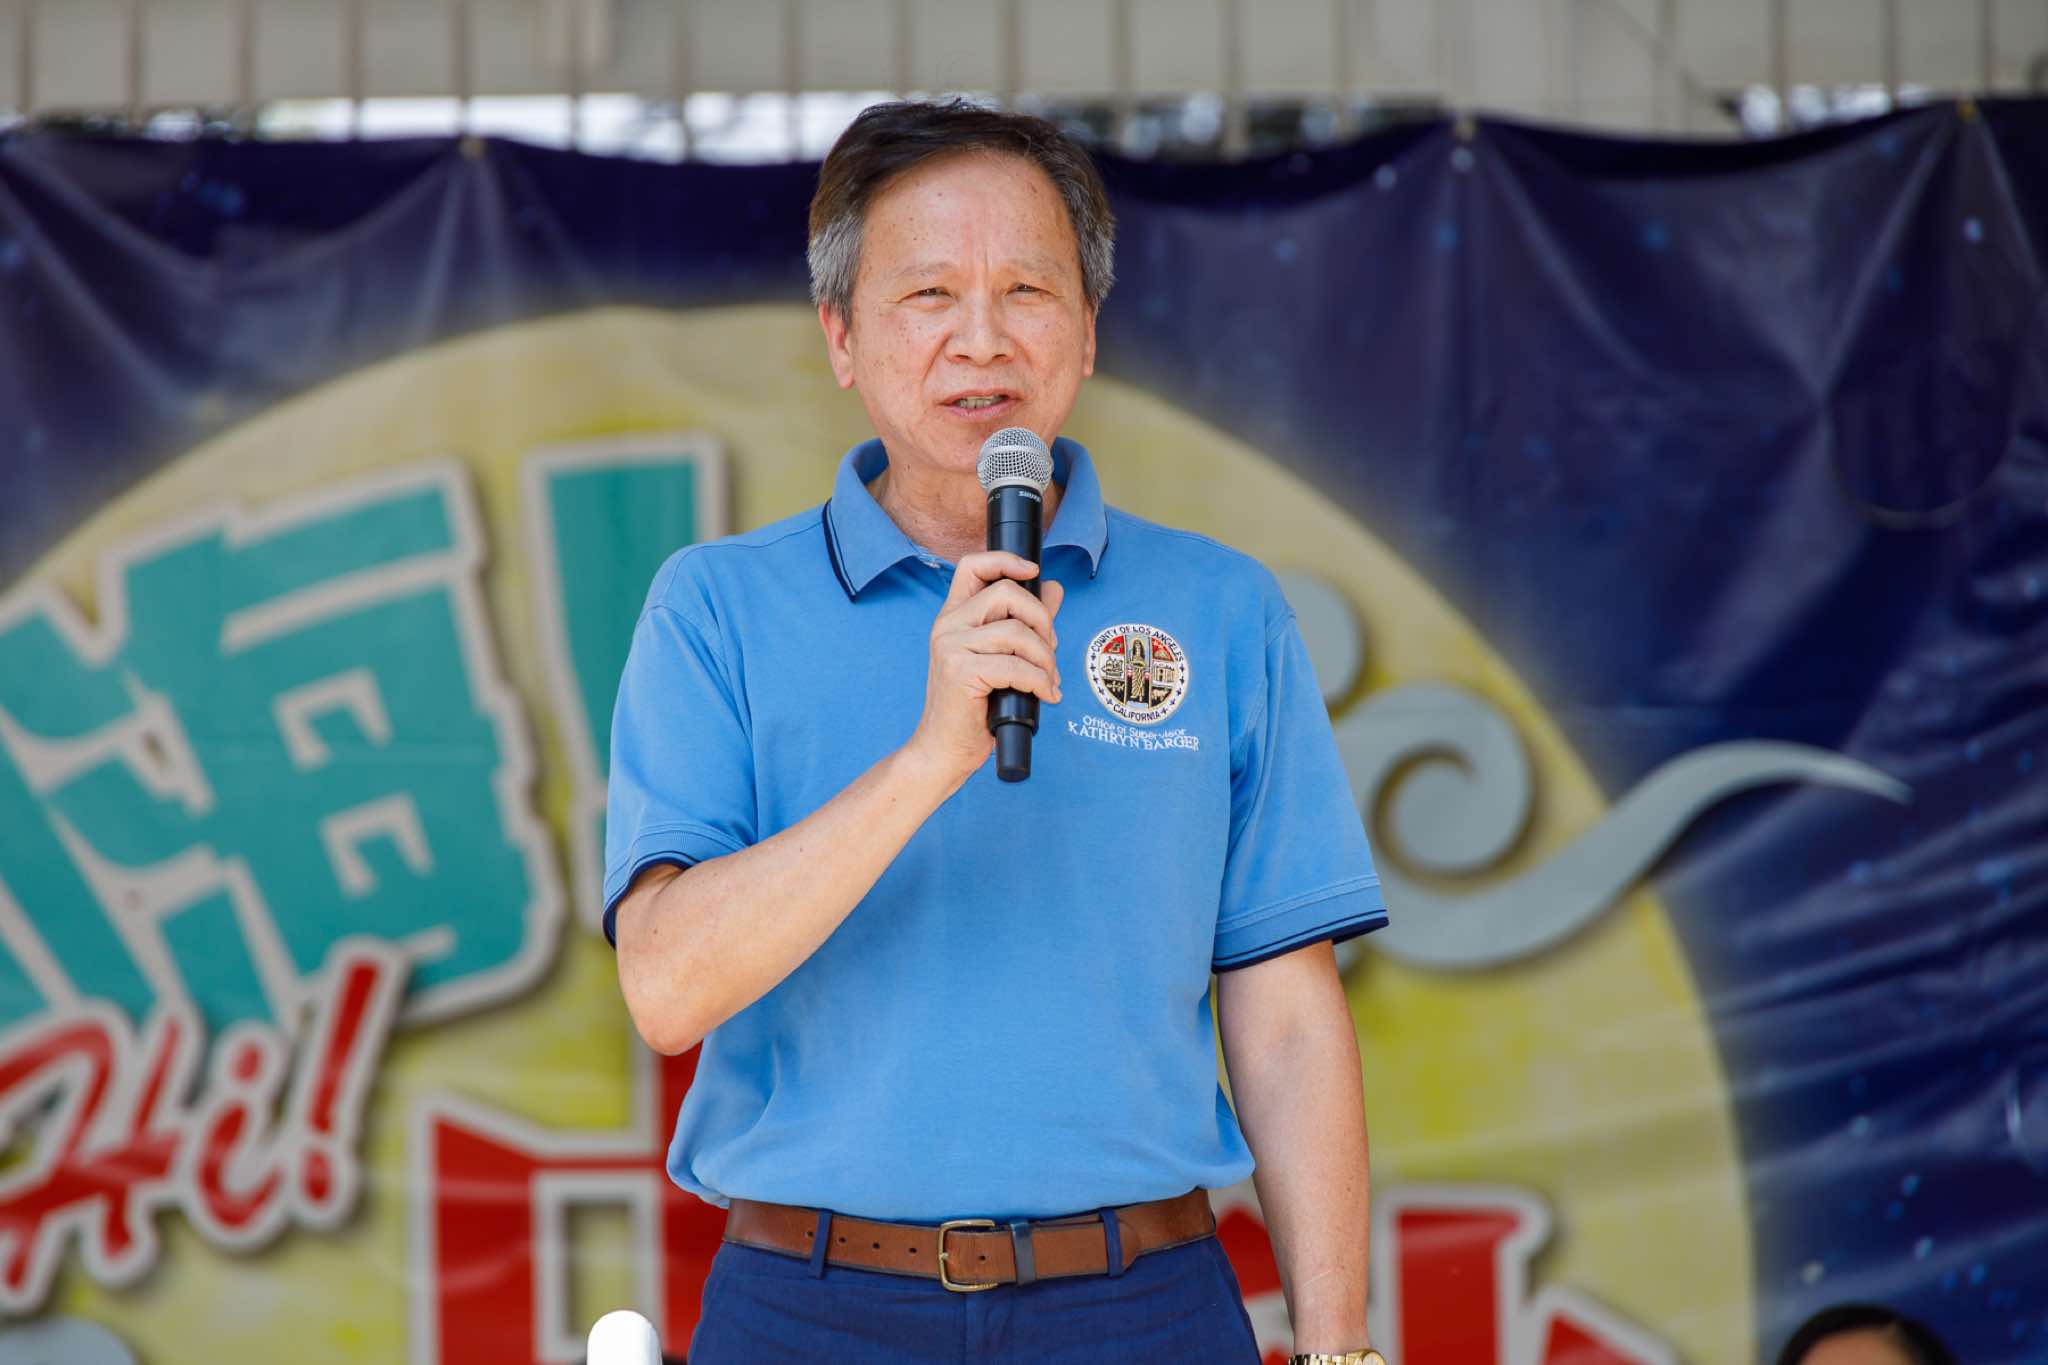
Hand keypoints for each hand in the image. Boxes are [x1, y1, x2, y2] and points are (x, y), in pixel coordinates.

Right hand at [904, 550, 1064, 787]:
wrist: (944, 750)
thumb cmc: (972, 708)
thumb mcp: (1000, 658)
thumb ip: (1026, 622)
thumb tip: (1054, 589)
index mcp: (953, 617)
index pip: (973, 566)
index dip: (1006, 561)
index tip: (1034, 572)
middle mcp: (948, 626)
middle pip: (1006, 593)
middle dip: (1042, 620)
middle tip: (1050, 651)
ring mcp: (951, 647)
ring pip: (1017, 632)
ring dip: (1045, 659)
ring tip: (1048, 681)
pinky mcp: (961, 671)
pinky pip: (1017, 666)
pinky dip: (1040, 682)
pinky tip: (1045, 696)